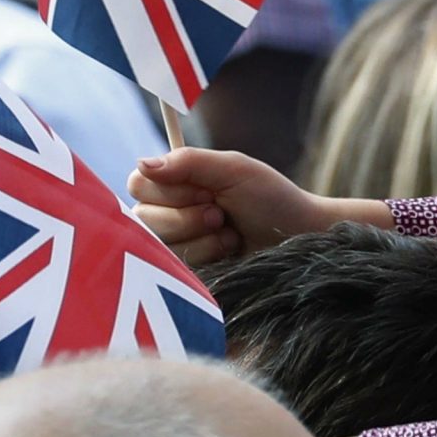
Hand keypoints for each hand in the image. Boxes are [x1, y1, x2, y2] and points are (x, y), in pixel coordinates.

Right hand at [128, 147, 340, 266]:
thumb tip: (142, 163)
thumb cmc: (270, 198)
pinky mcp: (183, 273)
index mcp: (176, 185)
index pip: (138, 184)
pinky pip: (173, 267)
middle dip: (189, 216)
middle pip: (143, 218)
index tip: (207, 191)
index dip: (170, 190)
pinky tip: (227, 252)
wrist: (298, 237)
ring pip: (158, 245)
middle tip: (221, 214)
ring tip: (229, 233)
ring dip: (201, 238)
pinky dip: (207, 256)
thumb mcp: (234, 170)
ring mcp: (175, 246)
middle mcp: (168, 215)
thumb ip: (189, 162)